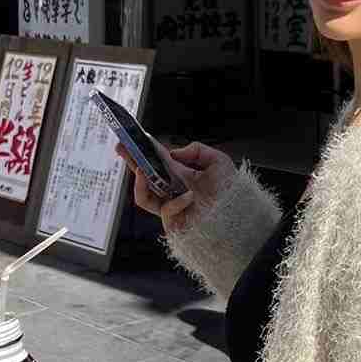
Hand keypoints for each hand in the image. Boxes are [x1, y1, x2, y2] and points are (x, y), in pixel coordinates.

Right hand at [117, 139, 235, 233]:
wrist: (238, 217)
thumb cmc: (231, 193)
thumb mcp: (218, 162)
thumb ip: (197, 150)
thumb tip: (174, 153)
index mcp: (182, 176)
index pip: (158, 162)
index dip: (145, 151)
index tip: (133, 139)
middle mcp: (173, 191)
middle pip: (144, 177)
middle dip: (132, 162)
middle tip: (121, 148)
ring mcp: (170, 207)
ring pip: (144, 197)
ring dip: (141, 183)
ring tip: (142, 171)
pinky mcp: (172, 222)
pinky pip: (165, 209)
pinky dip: (178, 202)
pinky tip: (190, 197)